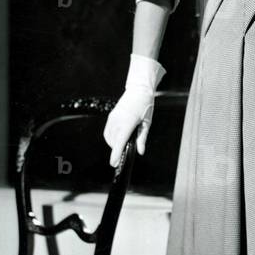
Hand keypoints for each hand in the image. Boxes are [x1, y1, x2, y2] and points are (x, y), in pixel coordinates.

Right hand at [103, 53, 165, 167]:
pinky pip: (107, 131)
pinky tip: (119, 137)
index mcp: (128, 122)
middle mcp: (118, 120)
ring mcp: (113, 118)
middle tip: (128, 149)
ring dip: (114, 143)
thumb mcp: (147, 123)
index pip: (120, 142)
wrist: (138, 91)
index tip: (113, 163)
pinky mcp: (110, 117)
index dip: (115, 154)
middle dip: (118, 149)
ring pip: (108, 138)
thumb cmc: (145, 106)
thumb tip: (140, 151)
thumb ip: (142, 138)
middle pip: (113, 142)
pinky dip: (111, 137)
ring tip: (125, 141)